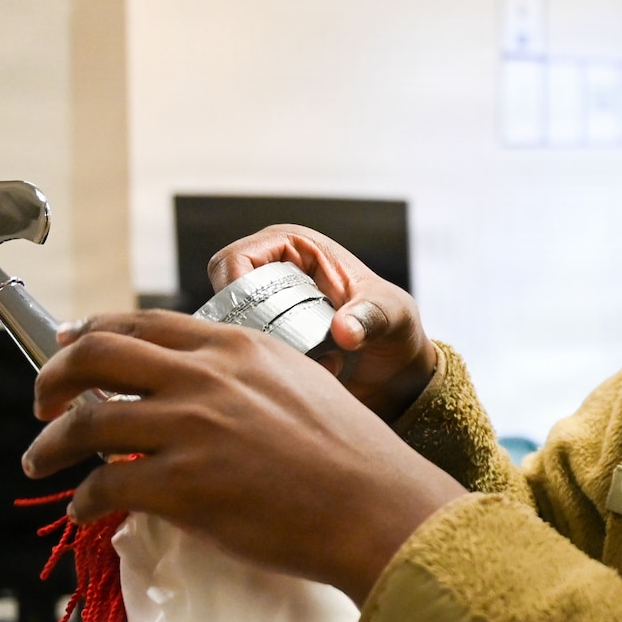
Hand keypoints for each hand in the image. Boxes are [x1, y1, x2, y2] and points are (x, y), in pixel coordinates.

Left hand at [22, 311, 463, 603]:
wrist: (374, 506)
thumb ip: (242, 376)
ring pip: (85, 423)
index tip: (70, 349)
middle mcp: (206, 376)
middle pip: (95, 356)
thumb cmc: (350, 455)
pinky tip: (86, 508)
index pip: (140, 324)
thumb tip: (196, 389)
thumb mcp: (296, 383)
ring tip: (41, 461)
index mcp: (235, 345)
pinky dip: (83, 499)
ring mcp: (190, 428)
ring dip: (50, 444)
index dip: (91, 335)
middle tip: (42, 402)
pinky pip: (104, 486)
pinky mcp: (182, 485)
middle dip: (52, 378)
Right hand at [208, 225, 435, 421]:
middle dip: (253, 332)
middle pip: (224, 300)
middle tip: (294, 354)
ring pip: (231, 332)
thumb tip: (343, 331)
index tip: (257, 327)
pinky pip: (245, 356)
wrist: (398, 371)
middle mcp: (272, 274)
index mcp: (293, 246)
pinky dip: (271, 369)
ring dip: (266, 354)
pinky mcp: (268, 342)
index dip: (234, 289)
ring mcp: (266, 311)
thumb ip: (370, 318)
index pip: (235, 259)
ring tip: (314, 364)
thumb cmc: (396, 330)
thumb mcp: (392, 317)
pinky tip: (312, 375)